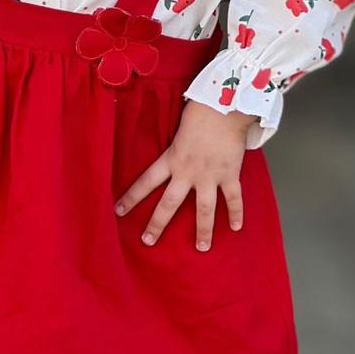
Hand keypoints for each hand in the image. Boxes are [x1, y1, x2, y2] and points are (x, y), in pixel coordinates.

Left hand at [114, 101, 258, 250]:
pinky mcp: (230, 174)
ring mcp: (210, 176)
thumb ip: (175, 146)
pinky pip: (233, 198)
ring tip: (201, 248)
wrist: (225, 106)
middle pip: (169, 204)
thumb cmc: (201, 111)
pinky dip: (236, 213)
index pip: (146, 182)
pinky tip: (236, 228)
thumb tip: (173, 151)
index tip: (118, 211)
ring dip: (203, 231)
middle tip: (148, 241)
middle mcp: (188, 172)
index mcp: (172, 159)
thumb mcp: (179, 129)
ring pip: (204, 210)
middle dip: (157, 224)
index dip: (131, 198)